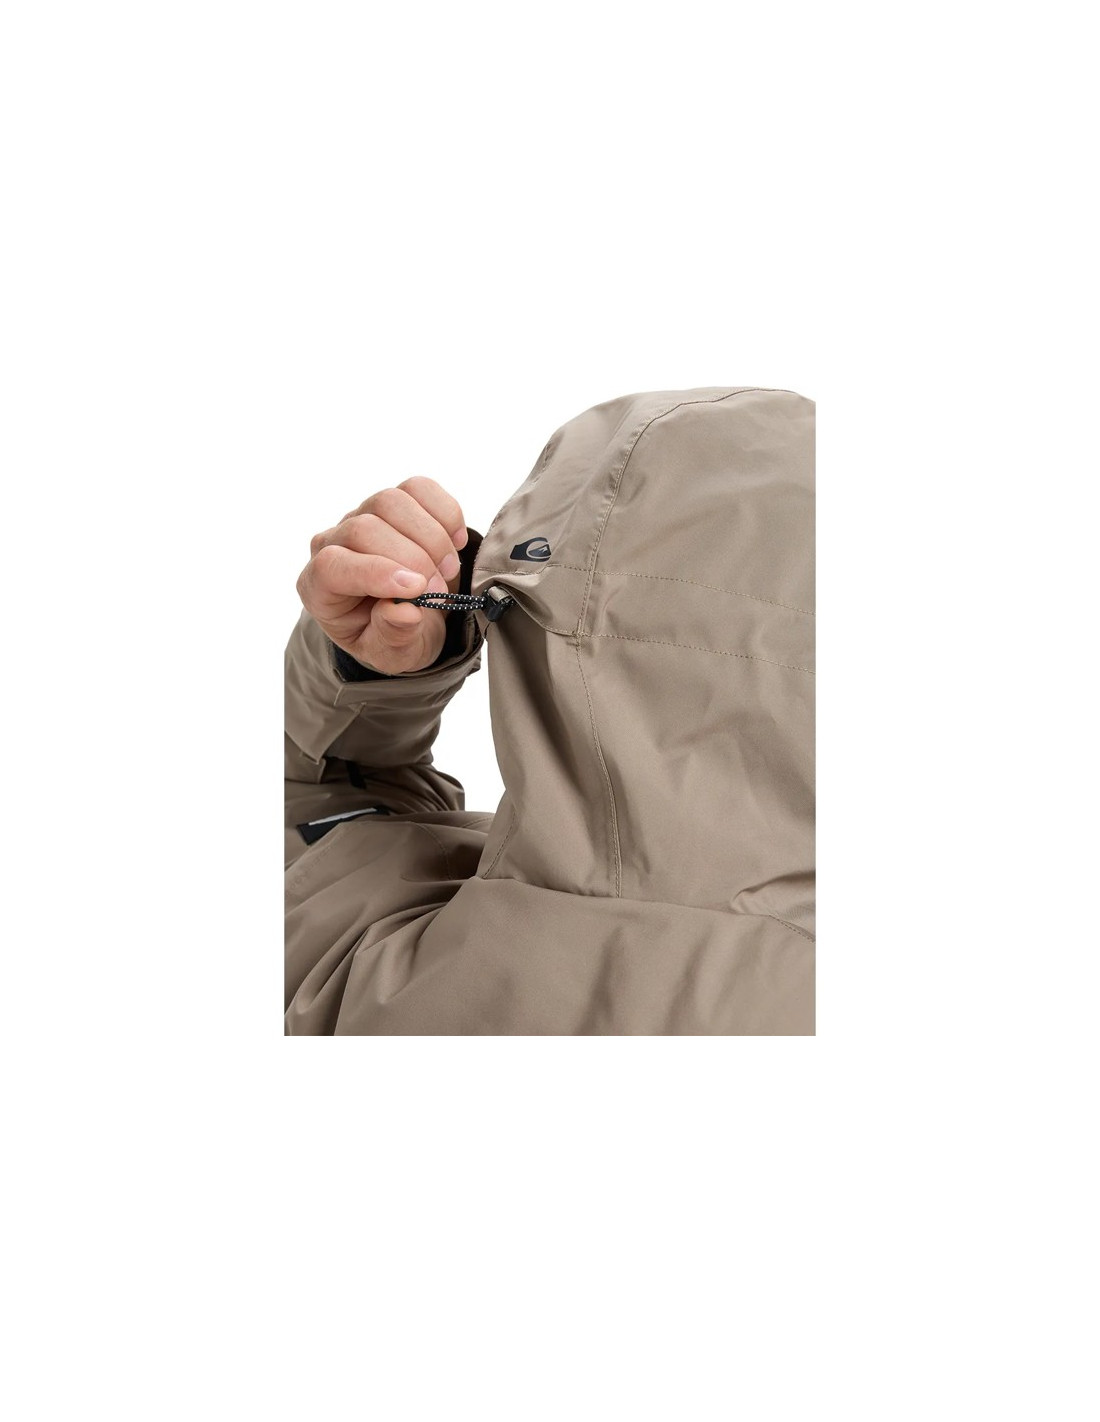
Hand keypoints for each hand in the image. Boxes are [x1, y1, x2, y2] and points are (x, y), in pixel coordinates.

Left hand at [297, 478, 468, 674]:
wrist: (413, 617)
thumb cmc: (392, 637)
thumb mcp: (392, 654)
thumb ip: (393, 636)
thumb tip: (405, 612)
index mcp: (320, 588)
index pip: (331, 565)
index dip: (374, 572)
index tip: (417, 589)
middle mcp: (334, 544)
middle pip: (365, 528)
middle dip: (413, 559)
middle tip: (439, 592)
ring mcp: (363, 516)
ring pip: (392, 502)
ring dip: (432, 537)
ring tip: (448, 571)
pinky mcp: (396, 503)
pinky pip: (419, 488)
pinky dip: (446, 514)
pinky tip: (456, 542)